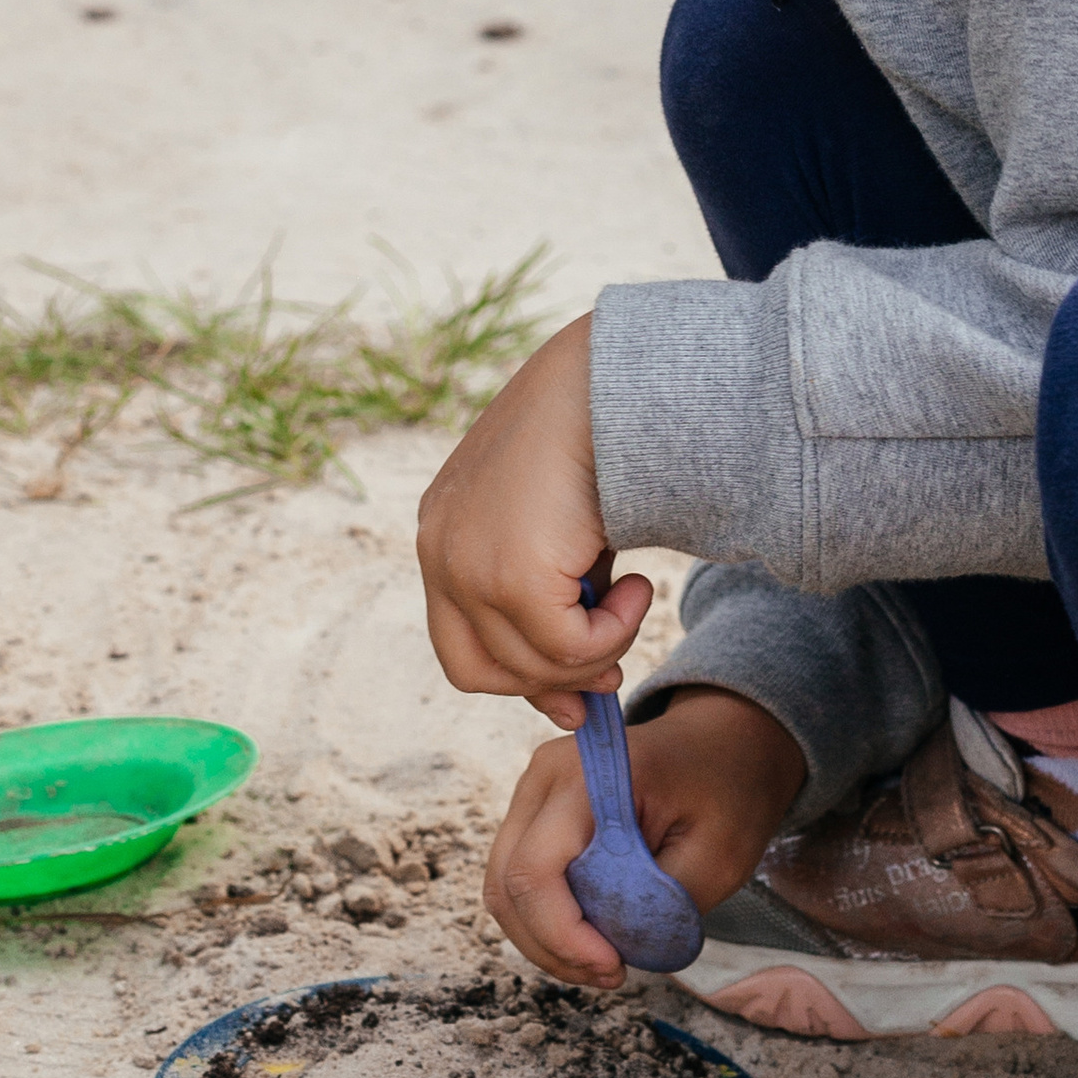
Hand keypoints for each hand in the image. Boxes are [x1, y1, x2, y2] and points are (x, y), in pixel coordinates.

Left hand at [417, 317, 650, 722]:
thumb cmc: (594, 438)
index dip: (515, 677)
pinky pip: (566, 648)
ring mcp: (466, 565)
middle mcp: (438, 550)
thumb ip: (555, 601)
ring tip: (637, 599)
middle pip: (476, 669)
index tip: (573, 693)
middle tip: (612, 674)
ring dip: (596, 651)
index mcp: (442, 531)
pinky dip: (613, 632)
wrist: (608, 379)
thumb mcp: (558, 530)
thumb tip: (581, 697)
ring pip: (529, 665)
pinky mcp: (509, 575)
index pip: (458, 640)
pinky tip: (639, 585)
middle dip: (549, 683)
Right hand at [485, 686, 806, 985]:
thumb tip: (608, 948)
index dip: (563, 936)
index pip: (537, 870)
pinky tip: (592, 936)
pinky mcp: (534, 811)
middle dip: (554, 947)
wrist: (721, 744)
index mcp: (591, 775)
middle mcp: (545, 775)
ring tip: (605, 960)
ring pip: (506, 889)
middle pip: (510, 886)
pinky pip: (520, 880)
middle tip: (613, 973)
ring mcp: (533, 790)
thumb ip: (656, 906)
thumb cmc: (724, 793)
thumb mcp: (715, 857)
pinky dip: (546, 920)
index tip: (615, 967)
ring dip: (546, 940)